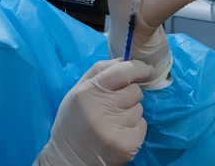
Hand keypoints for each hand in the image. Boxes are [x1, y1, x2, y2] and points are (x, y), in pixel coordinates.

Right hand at [36, 59, 153, 165]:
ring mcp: (117, 128)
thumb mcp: (77, 90)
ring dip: (130, 112)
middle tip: (114, 104)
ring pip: (139, 109)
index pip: (122, 71)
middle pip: (135, 90)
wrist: (69, 157)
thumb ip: (99, 71)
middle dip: (129, 94)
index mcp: (89, 91)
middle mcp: (104, 108)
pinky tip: (118, 133)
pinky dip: (134, 128)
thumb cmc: (73, 120)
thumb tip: (125, 59)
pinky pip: (142, 126)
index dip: (138, 68)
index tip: (145, 69)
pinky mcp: (127, 144)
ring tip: (113, 121)